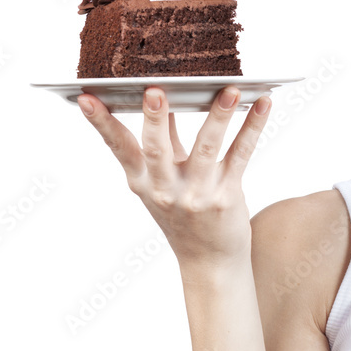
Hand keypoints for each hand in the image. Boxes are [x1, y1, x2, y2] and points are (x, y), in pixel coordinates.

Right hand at [76, 86, 271, 268]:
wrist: (209, 261)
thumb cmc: (184, 215)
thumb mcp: (161, 183)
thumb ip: (162, 142)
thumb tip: (158, 98)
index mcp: (142, 181)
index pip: (117, 146)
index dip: (101, 122)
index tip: (86, 98)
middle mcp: (165, 188)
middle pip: (156, 147)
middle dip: (155, 117)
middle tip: (155, 89)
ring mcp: (196, 194)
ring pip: (206, 147)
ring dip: (219, 116)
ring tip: (230, 90)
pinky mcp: (226, 196)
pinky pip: (241, 155)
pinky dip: (253, 128)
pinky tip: (263, 105)